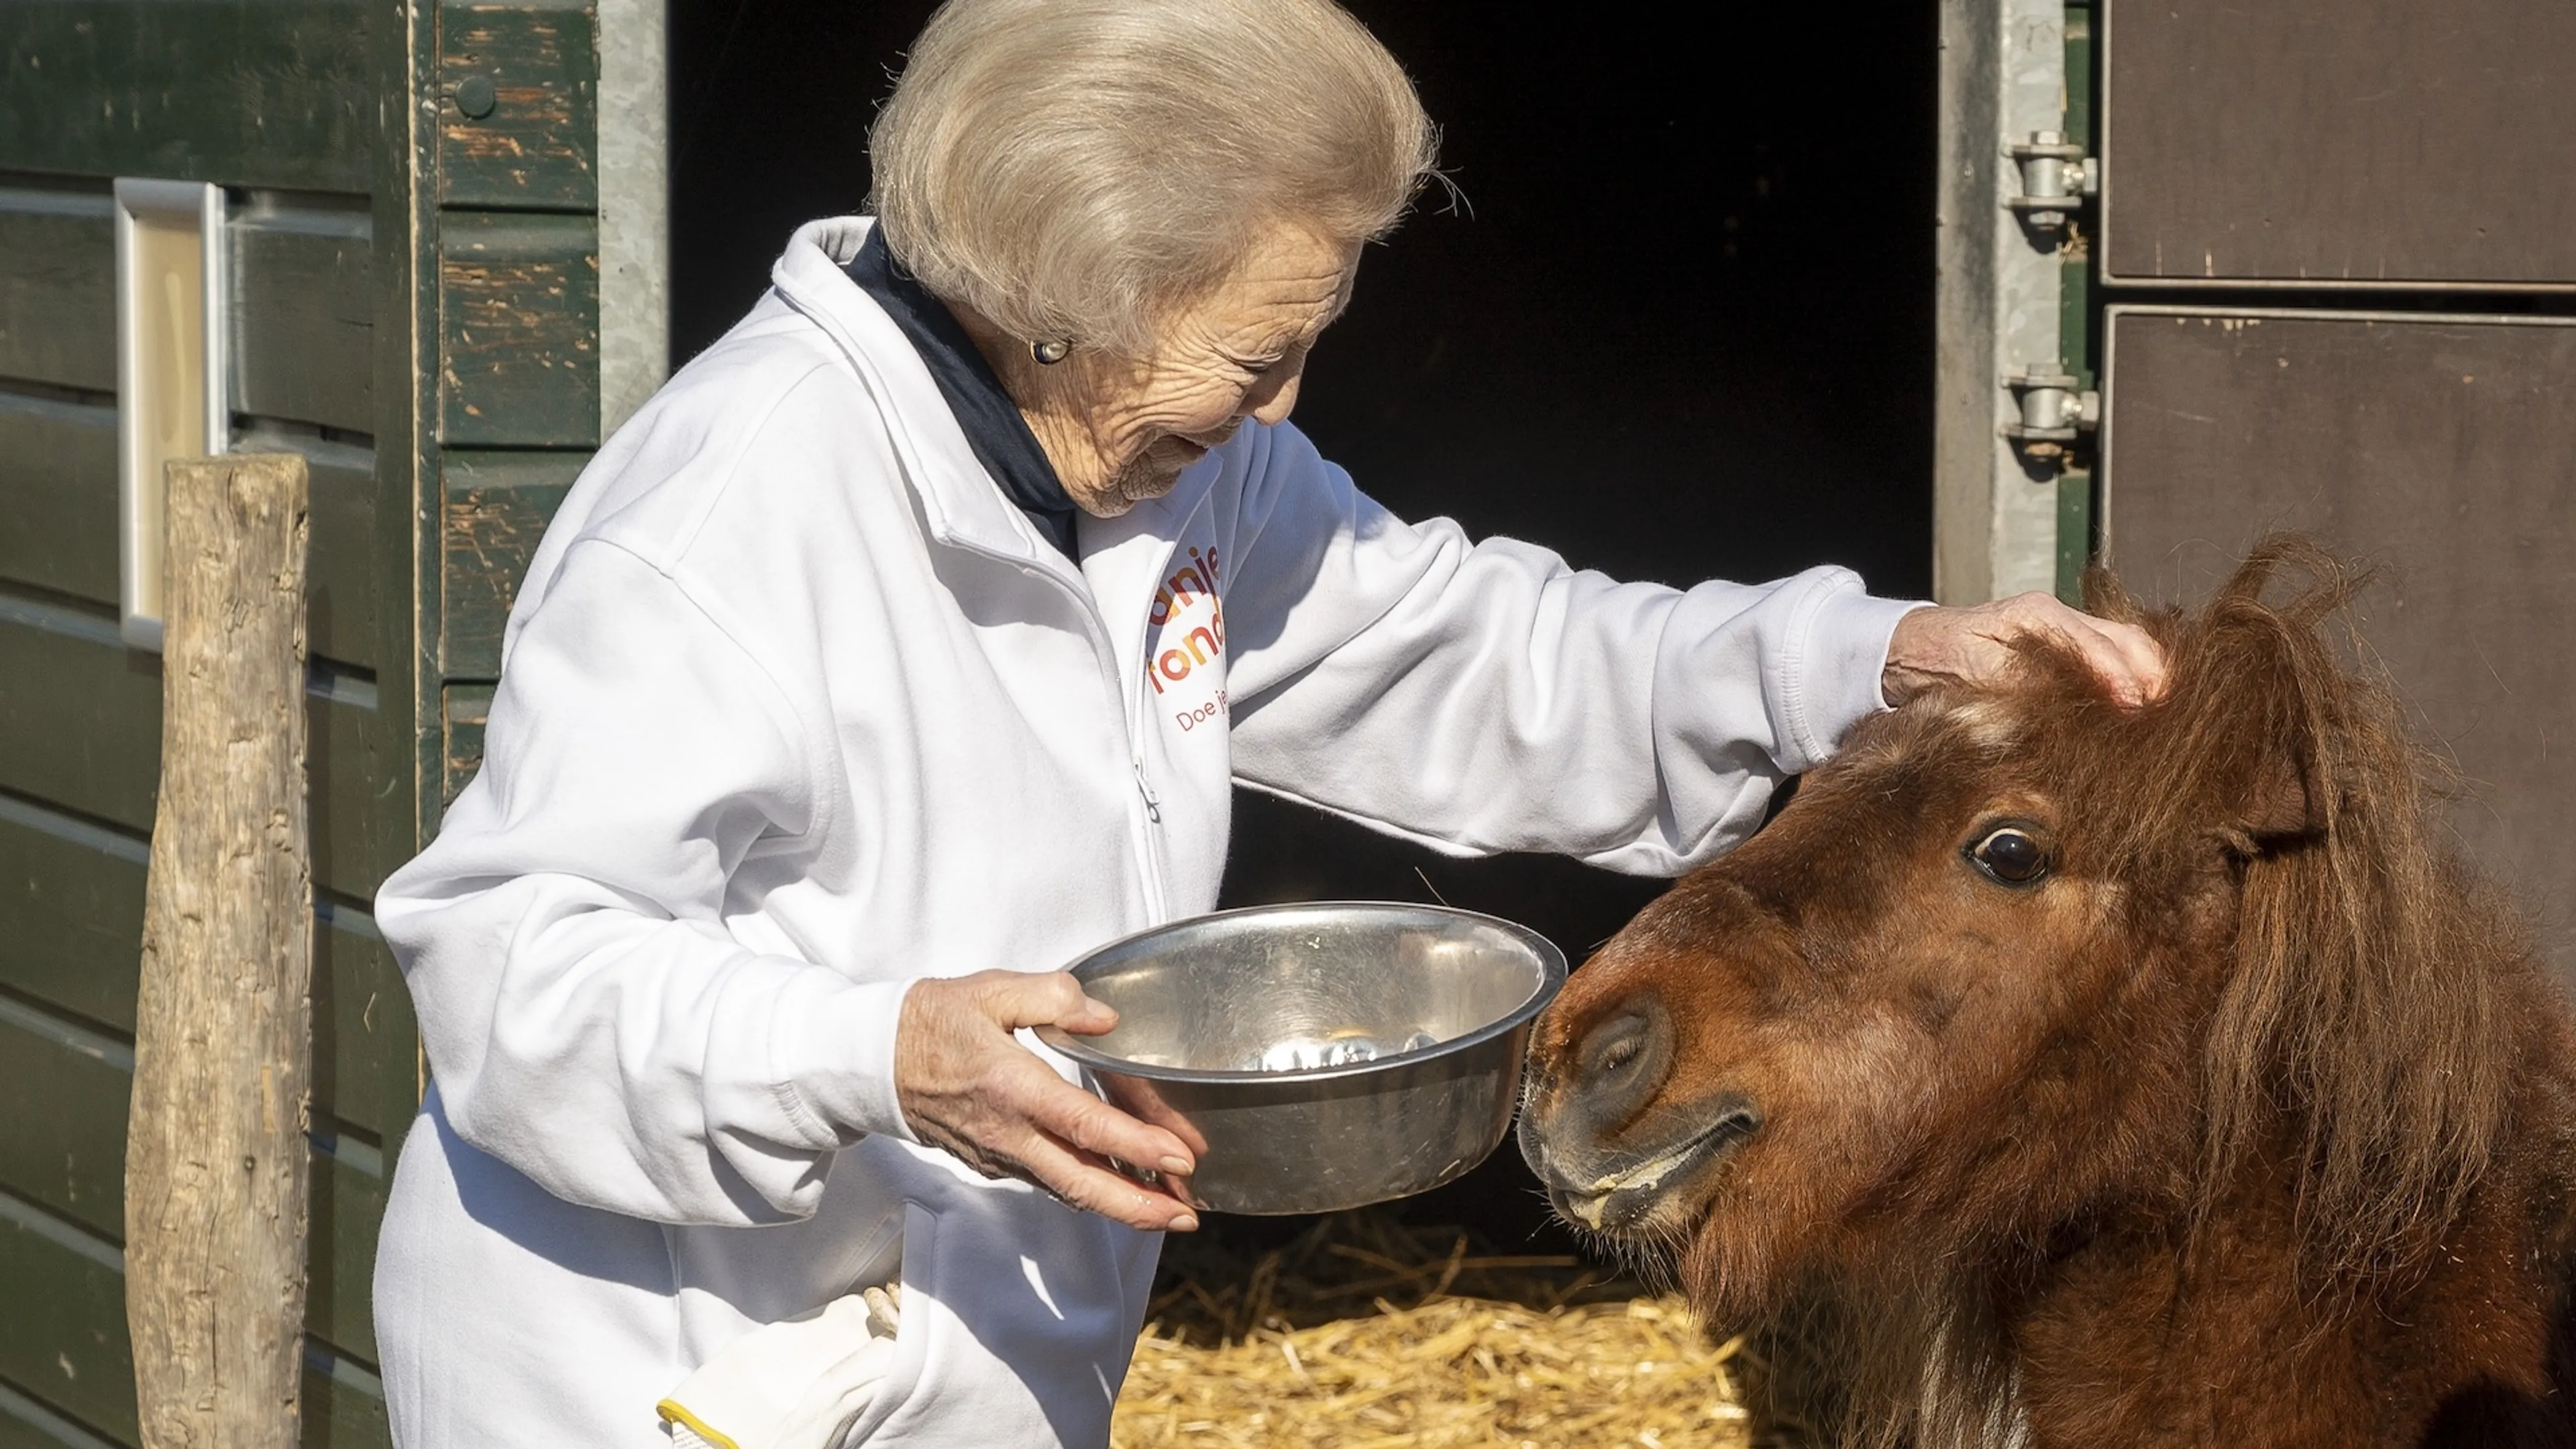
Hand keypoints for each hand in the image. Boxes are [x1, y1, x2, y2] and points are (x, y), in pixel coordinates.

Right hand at [895, 970, 1201, 1231]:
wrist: (871, 1062)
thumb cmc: (931, 1021)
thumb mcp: (991, 990)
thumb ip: (1053, 997)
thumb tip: (1104, 1018)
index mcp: (1012, 1087)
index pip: (1084, 1125)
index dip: (1135, 1146)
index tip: (1179, 1157)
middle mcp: (1009, 1133)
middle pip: (1083, 1183)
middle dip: (1140, 1206)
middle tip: (1189, 1214)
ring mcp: (1001, 1156)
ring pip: (1069, 1191)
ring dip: (1122, 1206)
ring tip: (1172, 1209)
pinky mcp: (995, 1163)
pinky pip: (1051, 1183)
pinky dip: (1092, 1190)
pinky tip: (1123, 1186)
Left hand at [1882, 593, 2167, 707]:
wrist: (1912, 652)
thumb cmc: (1939, 658)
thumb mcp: (1971, 667)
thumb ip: (2017, 678)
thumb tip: (2061, 697)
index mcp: (2038, 614)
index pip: (2095, 643)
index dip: (2118, 676)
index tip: (2134, 704)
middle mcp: (2060, 619)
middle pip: (2127, 639)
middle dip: (2151, 674)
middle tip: (2167, 712)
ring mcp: (2067, 634)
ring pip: (2128, 648)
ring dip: (2149, 679)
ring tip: (2164, 713)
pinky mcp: (2066, 656)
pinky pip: (2112, 662)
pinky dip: (2133, 682)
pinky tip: (2143, 708)